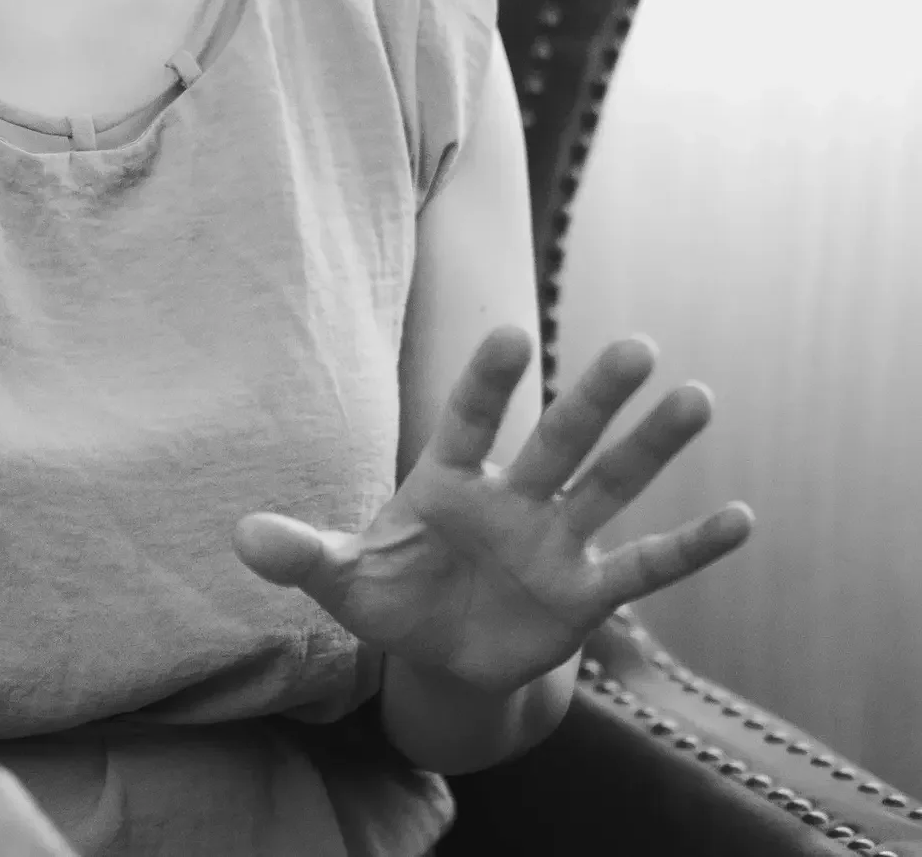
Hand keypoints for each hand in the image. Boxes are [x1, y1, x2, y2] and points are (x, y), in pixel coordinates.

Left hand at [231, 324, 755, 694]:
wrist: (438, 653)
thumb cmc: (389, 594)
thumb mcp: (339, 579)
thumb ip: (299, 552)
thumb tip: (242, 535)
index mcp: (445, 480)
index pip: (467, 419)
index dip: (488, 382)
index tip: (513, 333)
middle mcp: (510, 497)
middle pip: (556, 440)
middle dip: (593, 398)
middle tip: (637, 346)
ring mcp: (554, 541)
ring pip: (608, 485)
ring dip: (652, 449)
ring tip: (697, 397)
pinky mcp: (584, 594)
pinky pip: (644, 567)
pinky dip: (689, 549)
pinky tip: (743, 519)